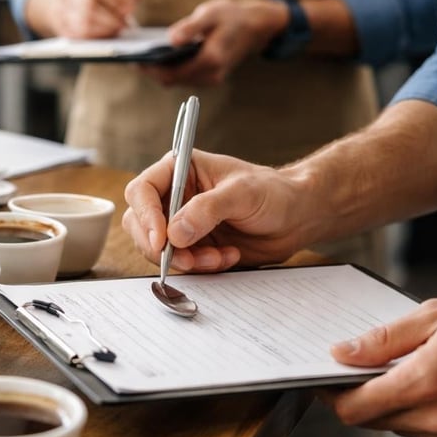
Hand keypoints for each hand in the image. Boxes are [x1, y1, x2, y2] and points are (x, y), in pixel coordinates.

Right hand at [35, 0, 139, 38]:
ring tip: (119, 28)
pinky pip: (81, 35)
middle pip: (88, 5)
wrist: (65, 6)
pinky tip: (109, 33)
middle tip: (125, 22)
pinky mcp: (65, 29)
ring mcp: (63, 13)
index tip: (128, 7)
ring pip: (83, 22)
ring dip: (105, 27)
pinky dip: (98, 35)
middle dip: (110, 15)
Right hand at [122, 148, 309, 271]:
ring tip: (218, 257)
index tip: (161, 240)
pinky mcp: (191, 246)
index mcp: (179, 170)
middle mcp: (174, 196)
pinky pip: (180, 264)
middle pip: (140, 224)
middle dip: (162, 247)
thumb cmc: (273, 192)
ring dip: (185, 260)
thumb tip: (175, 233)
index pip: (142, 190)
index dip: (145, 216)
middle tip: (188, 259)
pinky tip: (226, 257)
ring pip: (157, 249)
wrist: (295, 218)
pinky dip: (201, 267)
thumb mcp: (243, 193)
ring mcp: (180, 223)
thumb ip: (208, 209)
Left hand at [139, 0, 287, 87]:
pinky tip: (156, 57)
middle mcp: (211, 75)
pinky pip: (183, 76)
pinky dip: (169, 69)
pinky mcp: (209, 76)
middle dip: (150, 70)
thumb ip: (191, 27)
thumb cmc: (232, 15)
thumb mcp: (212, 13)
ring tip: (138, 56)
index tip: (133, 59)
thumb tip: (171, 39)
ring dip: (158, 71)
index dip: (150, 68)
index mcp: (210, 60)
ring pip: (176, 80)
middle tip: (131, 57)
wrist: (257, 25)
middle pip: (170, 80)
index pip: (171, 73)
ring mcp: (211, 78)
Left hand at [324, 293, 436, 436]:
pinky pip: (423, 432)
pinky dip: (416, 412)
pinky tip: (433, 386)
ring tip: (407, 370)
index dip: (332, 395)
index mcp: (425, 385)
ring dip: (390, 403)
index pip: (355, 408)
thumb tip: (341, 353)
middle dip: (359, 395)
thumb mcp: (434, 317)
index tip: (323, 380)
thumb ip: (382, 340)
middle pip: (371, 420)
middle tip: (360, 367)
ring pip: (397, 426)